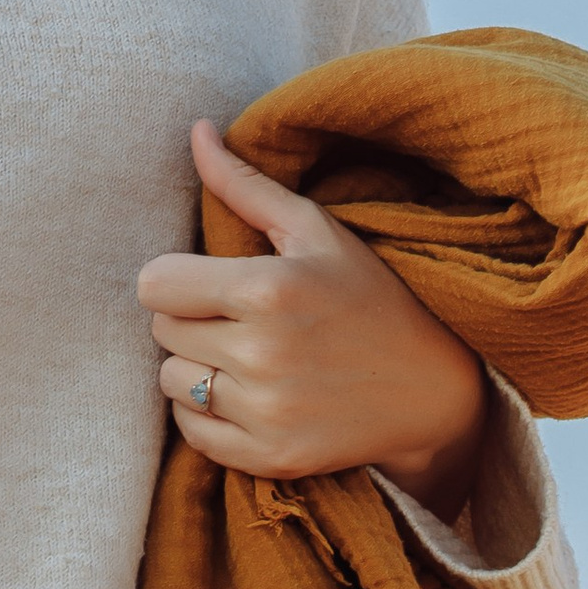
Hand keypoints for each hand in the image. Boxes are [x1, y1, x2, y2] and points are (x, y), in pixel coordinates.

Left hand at [137, 119, 489, 512]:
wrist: (433, 388)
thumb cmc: (370, 295)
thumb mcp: (316, 230)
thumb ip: (245, 185)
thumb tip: (194, 130)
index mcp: (268, 289)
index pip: (154, 285)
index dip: (176, 278)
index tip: (207, 280)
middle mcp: (262, 354)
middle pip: (161, 331)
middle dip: (189, 319)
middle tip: (235, 317)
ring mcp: (266, 412)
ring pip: (171, 381)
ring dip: (195, 366)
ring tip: (243, 355)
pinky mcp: (271, 458)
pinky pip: (192, 433)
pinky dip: (206, 414)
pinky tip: (246, 393)